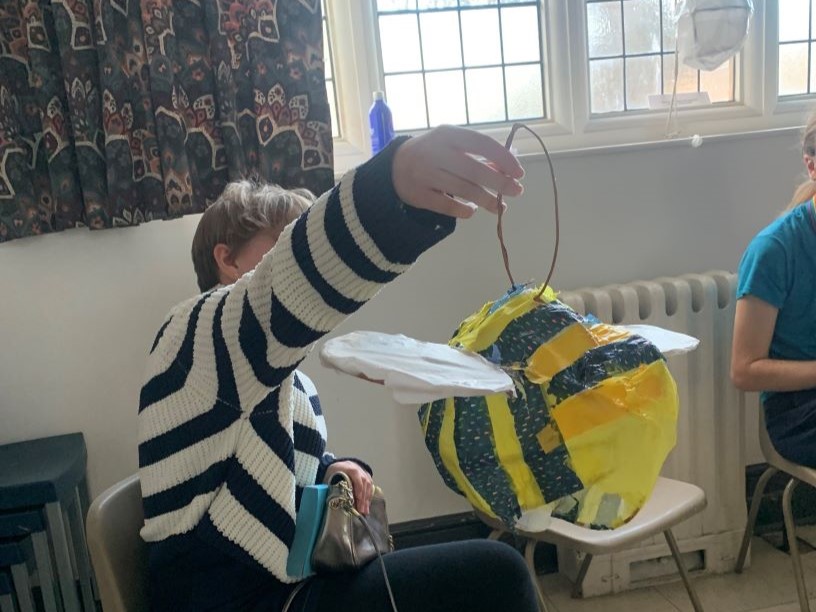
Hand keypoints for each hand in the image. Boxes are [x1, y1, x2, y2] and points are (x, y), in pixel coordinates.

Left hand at [324, 460, 373, 514]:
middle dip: (363, 498)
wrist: (337, 465)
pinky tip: (367, 504)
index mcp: (348, 468)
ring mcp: (363, 471)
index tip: (358, 501)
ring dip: (367, 498)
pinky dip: (369, 495)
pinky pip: (370, 485)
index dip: (358, 489)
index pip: (356, 477)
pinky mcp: (366, 475)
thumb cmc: (332, 473)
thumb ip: (332, 488)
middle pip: (363, 483)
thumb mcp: (329, 478)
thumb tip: (335, 502)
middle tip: (361, 510)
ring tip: (365, 510)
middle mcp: (358, 468)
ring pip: (368, 485)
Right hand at [392, 125, 524, 218]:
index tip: (519, 173)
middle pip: (475, 170)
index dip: (504, 159)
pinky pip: (448, 206)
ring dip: (487, 200)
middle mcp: (436, 153)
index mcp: (448, 134)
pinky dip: (464, 210)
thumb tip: (507, 170)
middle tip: (517, 192)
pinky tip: (473, 210)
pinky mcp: (420, 195)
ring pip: (464, 190)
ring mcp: (426, 175)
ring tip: (500, 207)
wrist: (394, 167)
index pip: (482, 144)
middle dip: (500, 183)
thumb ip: (477, 154)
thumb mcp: (451, 144)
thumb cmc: (433, 153)